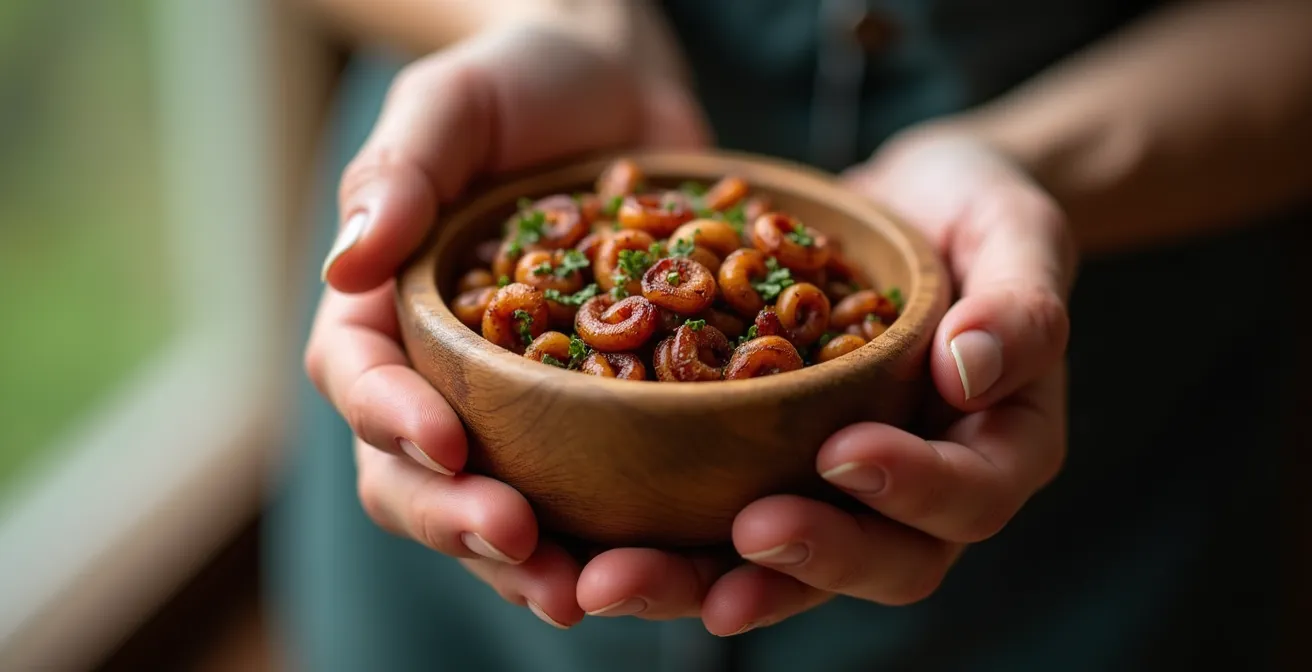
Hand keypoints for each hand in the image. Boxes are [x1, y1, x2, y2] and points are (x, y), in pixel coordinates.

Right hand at [303, 23, 707, 627]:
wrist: (619, 95)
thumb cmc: (518, 85)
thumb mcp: (453, 103)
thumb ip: (398, 171)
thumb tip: (345, 260)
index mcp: (387, 311)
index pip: (359, 380)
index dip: (393, 421)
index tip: (447, 442)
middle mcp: (444, 377)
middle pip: (418, 477)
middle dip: (460, 522)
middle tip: (520, 544)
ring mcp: (522, 407)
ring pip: (504, 510)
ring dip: (534, 566)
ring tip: (584, 595)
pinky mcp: (602, 417)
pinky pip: (600, 493)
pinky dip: (622, 538)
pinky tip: (669, 565)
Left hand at [573, 126, 1074, 633]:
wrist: (900, 207)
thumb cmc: (974, 213)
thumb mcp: (1015, 231)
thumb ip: (1019, 299)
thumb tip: (970, 367)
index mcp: (996, 449)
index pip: (968, 497)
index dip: (912, 488)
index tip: (841, 450)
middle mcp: (920, 494)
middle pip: (878, 564)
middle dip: (806, 562)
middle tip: (740, 539)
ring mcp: (837, 492)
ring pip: (782, 570)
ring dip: (701, 584)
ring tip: (617, 582)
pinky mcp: (765, 473)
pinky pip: (716, 529)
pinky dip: (658, 545)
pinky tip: (589, 547)